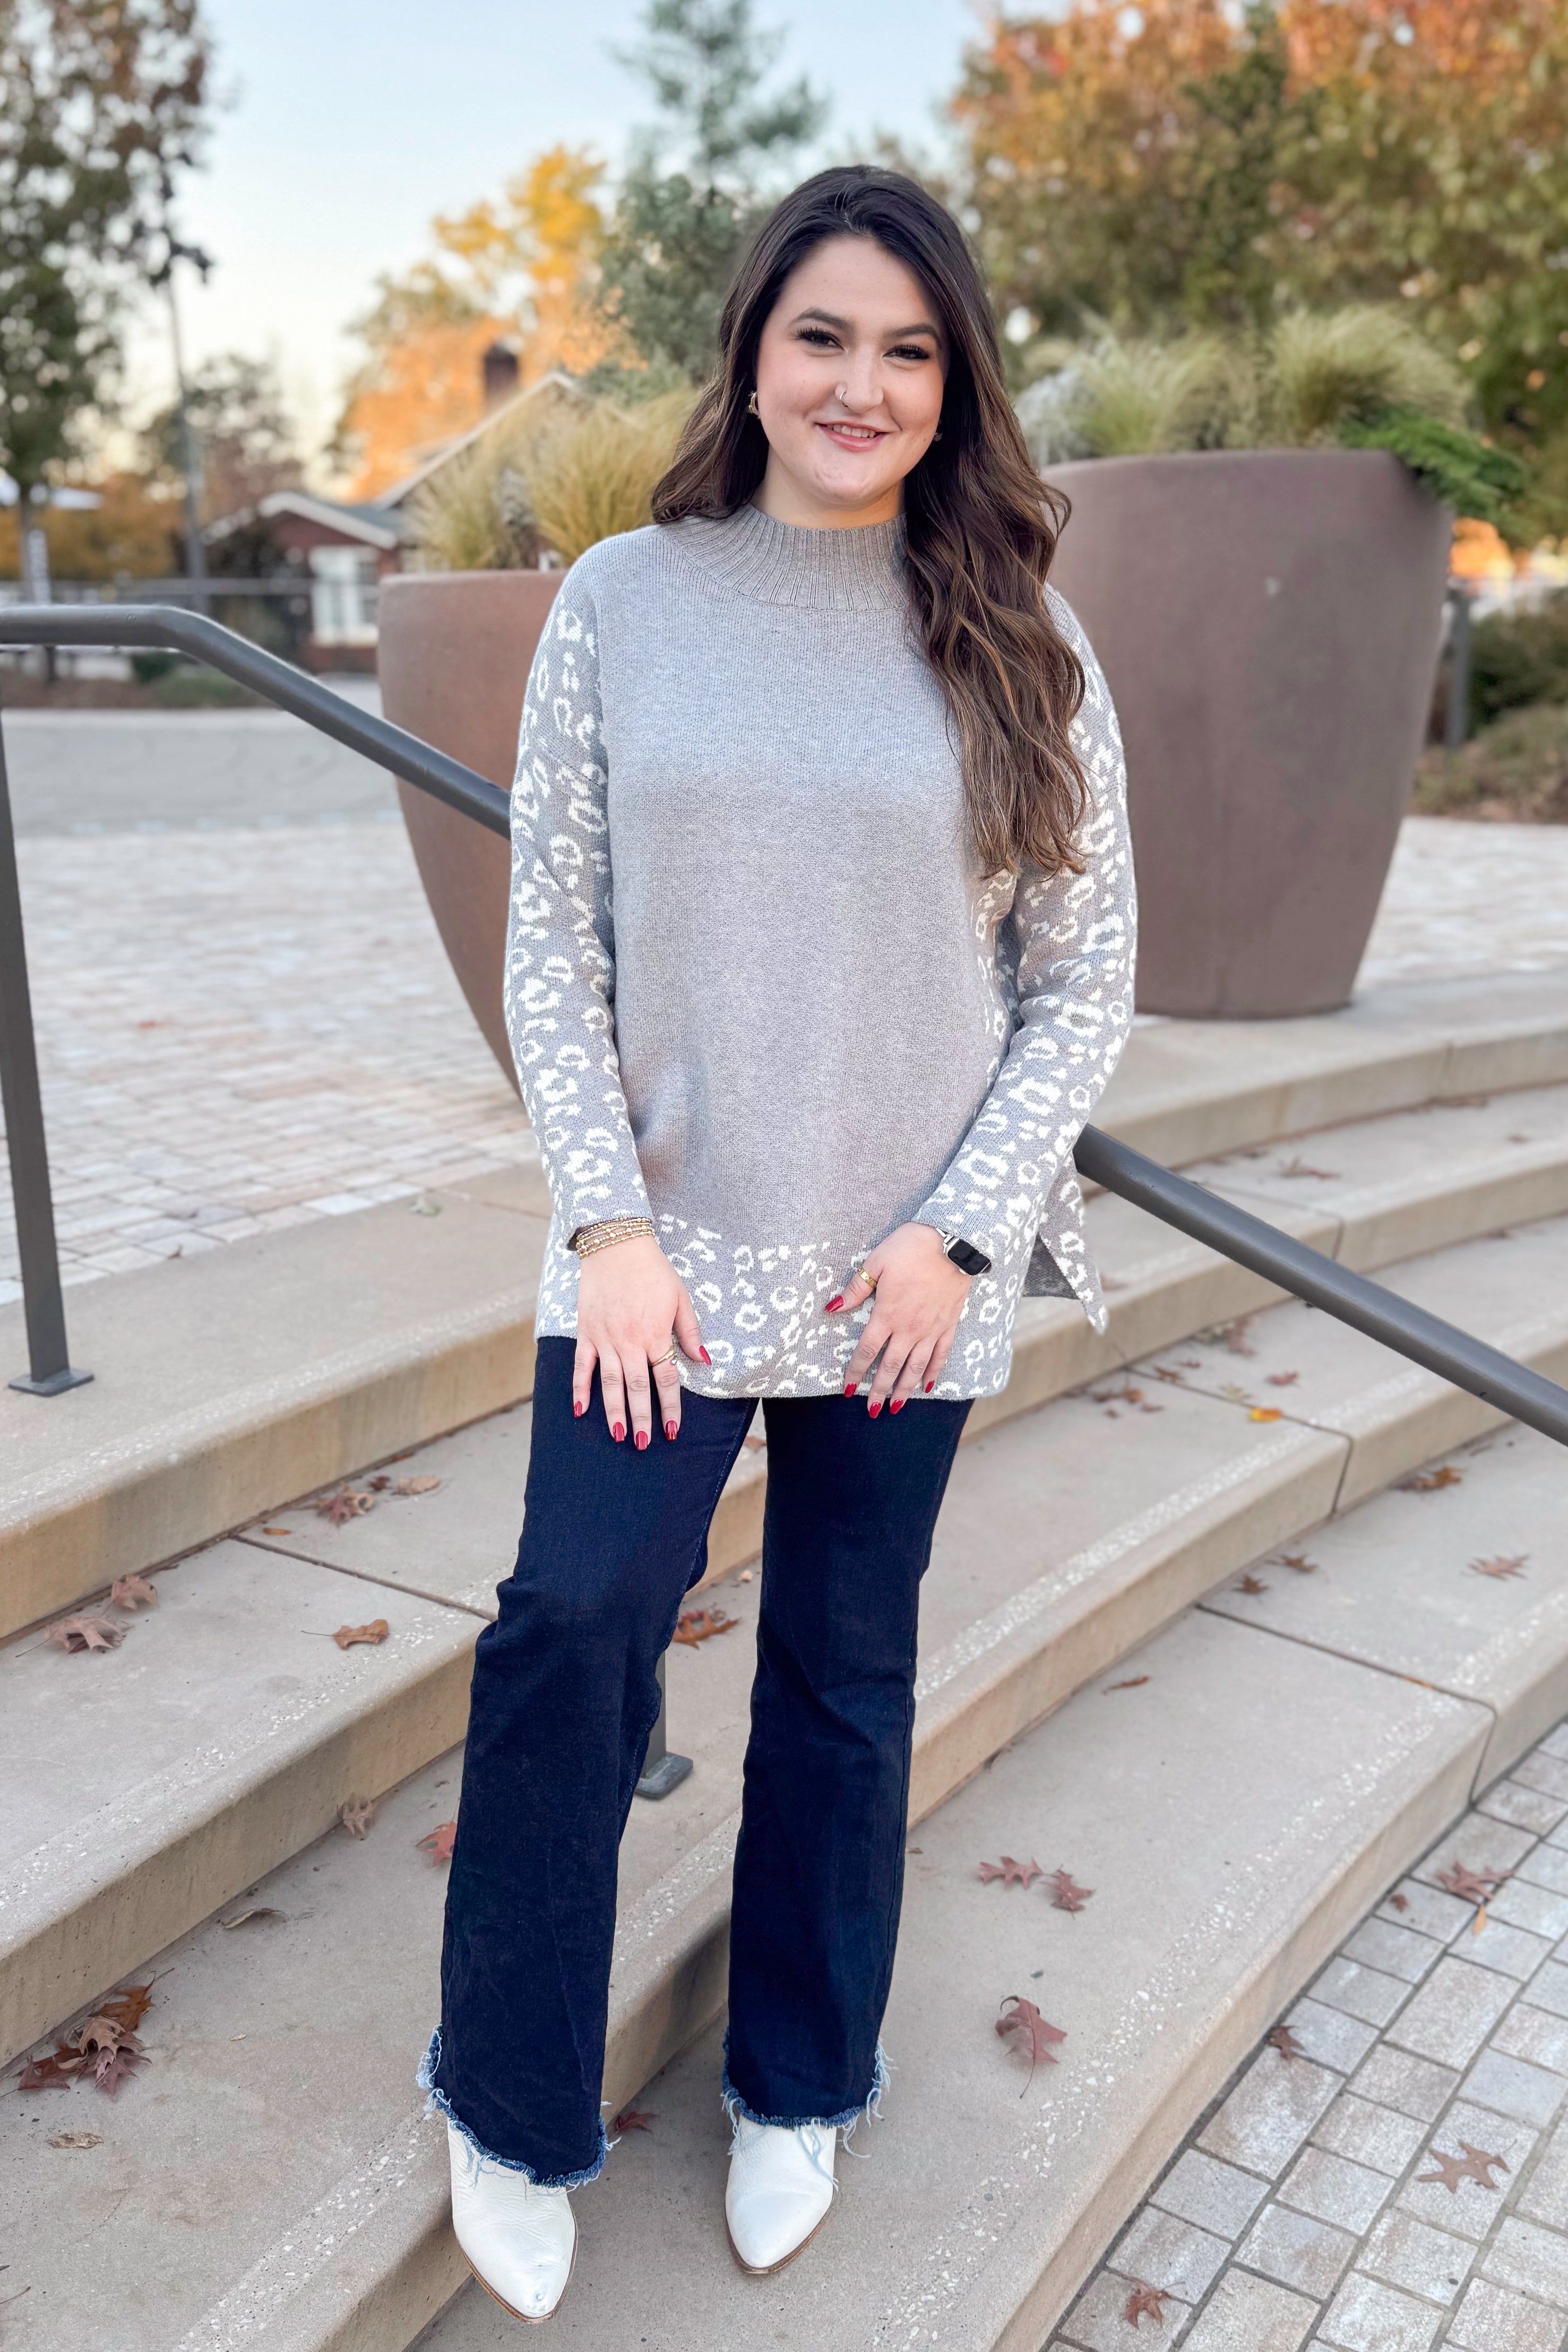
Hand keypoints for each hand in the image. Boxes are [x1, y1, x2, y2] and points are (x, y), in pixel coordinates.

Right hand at [574, 1237, 707, 1445]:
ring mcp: (605, 1338)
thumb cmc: (652, 1271)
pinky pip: (582, 1365)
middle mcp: (629, 1341)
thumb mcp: (680, 1298)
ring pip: (609, 1383)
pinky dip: (580, 1388)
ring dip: (614, 1411)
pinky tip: (581, 1410)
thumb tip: (703, 1361)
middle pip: (636, 1387)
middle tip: (645, 1443)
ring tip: (619, 1436)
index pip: (665, 1379)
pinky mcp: (586, 1332)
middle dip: (642, 1418)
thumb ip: (689, 1332)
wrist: (616, 1245)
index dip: (670, 1406)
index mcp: (654, 1334)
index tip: (673, 1429)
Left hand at [829, 1223, 970, 1413]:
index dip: (856, 1371)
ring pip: (916, 1367)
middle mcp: (909, 1328)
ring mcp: (931, 1329)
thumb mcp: (876, 1262)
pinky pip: (940, 1355)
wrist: (954, 1241)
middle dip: (879, 1390)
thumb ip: (856, 1289)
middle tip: (872, 1411)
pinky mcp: (949, 1325)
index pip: (867, 1350)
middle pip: (891, 1366)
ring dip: (905, 1389)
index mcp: (887, 1314)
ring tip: (897, 1407)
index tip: (848, 1389)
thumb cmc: (911, 1248)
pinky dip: (933, 1372)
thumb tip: (832, 1308)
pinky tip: (927, 1386)